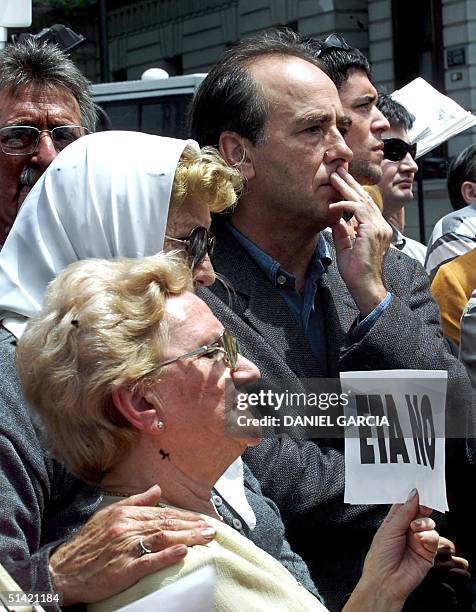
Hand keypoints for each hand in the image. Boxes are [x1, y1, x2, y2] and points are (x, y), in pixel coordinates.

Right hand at [49, 485, 215, 604]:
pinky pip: (148, 561)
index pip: (161, 513)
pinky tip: (182, 552)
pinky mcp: (122, 569)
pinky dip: (166, 556)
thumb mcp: (108, 514)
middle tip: (212, 528)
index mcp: (124, 514)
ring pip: (161, 539)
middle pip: (165, 524)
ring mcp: (124, 548)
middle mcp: (126, 528)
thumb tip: (157, 489)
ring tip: (205, 537)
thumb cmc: (88, 544)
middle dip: (192, 525)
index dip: (185, 516)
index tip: (203, 518)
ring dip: (187, 537)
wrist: (63, 571)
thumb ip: (135, 501)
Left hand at [328, 166, 391, 315]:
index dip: (353, 193)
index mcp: (376, 230)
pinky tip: (334, 204)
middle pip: (365, 199)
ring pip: (363, 201)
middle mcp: (380, 227)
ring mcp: (379, 228)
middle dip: (351, 184)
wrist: (365, 286)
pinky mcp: (373, 232)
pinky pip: (359, 211)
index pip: (365, 206)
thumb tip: (336, 218)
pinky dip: (346, 205)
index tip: (342, 182)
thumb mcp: (346, 247)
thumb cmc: (356, 272)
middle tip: (339, 170)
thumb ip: (343, 232)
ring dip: (348, 188)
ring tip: (335, 177)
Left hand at [344, 489, 438, 611]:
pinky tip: (419, 538)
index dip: (411, 496)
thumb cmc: (380, 557)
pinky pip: (433, 537)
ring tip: (414, 528)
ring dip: (424, 523)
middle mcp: (407, 529)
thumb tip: (414, 494)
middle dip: (422, 507)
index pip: (405, 504)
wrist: (385, 582)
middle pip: (419, 512)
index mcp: (394, 521)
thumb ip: (403, 512)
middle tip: (423, 505)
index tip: (418, 488)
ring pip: (429, 523)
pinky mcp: (427, 552)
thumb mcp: (389, 529)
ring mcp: (418, 540)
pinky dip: (428, 535)